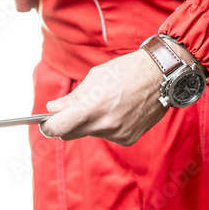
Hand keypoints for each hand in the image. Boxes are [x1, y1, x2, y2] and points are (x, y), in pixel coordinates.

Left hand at [40, 49, 169, 144]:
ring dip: (91, 122)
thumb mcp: (95, 78)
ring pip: (90, 133)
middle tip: (70, 111)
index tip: (45, 123)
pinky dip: (108, 125)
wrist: (163, 75)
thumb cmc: (126, 71)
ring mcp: (117, 134)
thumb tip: (52, 109)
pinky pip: (107, 135)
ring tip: (107, 103)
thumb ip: (72, 98)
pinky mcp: (128, 138)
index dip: (48, 127)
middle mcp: (104, 124)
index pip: (58, 128)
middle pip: (70, 134)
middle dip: (66, 124)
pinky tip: (120, 110)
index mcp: (92, 107)